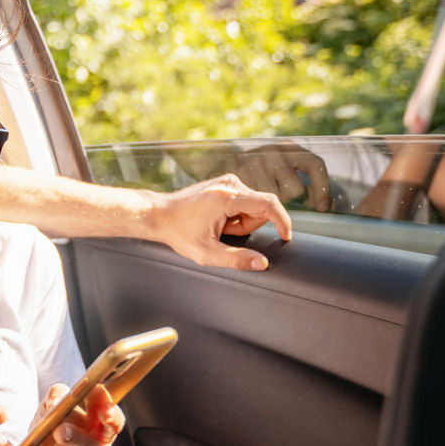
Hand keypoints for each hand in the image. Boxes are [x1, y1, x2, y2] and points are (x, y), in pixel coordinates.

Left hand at [0, 384, 123, 445]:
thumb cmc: (56, 426)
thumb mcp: (55, 408)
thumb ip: (57, 398)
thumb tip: (57, 399)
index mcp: (101, 429)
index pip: (113, 421)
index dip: (109, 412)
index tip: (97, 402)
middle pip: (91, 445)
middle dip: (76, 437)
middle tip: (60, 431)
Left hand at [144, 173, 292, 270]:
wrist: (158, 214)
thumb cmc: (178, 232)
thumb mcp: (206, 253)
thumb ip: (236, 259)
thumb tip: (261, 263)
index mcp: (227, 197)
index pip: (269, 204)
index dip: (282, 221)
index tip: (285, 237)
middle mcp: (230, 184)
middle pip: (260, 209)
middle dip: (247, 227)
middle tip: (223, 234)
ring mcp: (227, 181)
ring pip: (252, 206)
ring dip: (239, 222)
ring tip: (216, 227)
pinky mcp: (224, 184)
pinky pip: (243, 202)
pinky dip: (234, 215)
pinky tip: (216, 220)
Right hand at [230, 143, 330, 210]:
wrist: (214, 165)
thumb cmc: (251, 174)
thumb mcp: (278, 168)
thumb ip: (297, 181)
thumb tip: (322, 203)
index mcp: (288, 147)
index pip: (314, 164)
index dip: (322, 188)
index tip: (322, 207)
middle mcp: (273, 151)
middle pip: (296, 188)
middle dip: (288, 200)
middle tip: (274, 200)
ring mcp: (256, 162)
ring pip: (277, 198)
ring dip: (270, 205)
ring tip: (256, 199)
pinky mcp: (240, 174)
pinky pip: (259, 202)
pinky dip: (254, 207)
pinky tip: (246, 201)